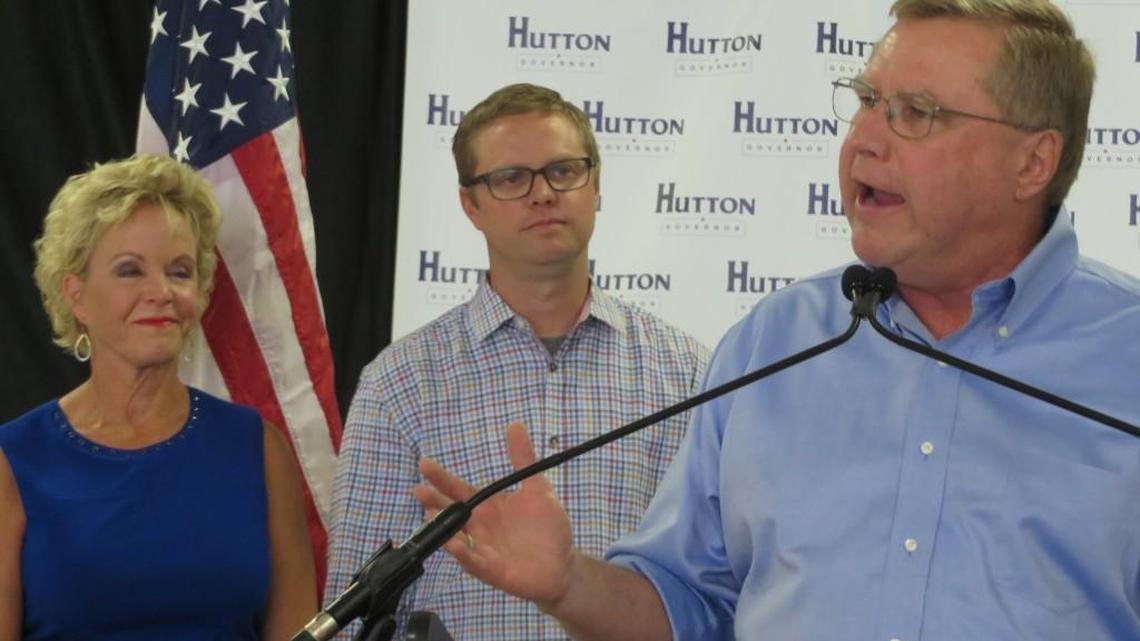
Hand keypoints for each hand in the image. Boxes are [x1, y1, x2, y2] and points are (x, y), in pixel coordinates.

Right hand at [414, 422, 575, 607]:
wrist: (563, 564)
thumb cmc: (547, 527)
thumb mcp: (538, 489)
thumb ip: (524, 459)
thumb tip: (515, 424)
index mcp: (488, 506)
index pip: (459, 489)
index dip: (442, 477)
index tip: (424, 463)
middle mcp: (479, 526)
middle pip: (451, 512)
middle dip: (434, 501)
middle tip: (419, 489)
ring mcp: (482, 548)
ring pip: (455, 537)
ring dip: (442, 529)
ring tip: (429, 516)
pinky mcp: (491, 569)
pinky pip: (473, 562)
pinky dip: (463, 554)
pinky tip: (455, 545)